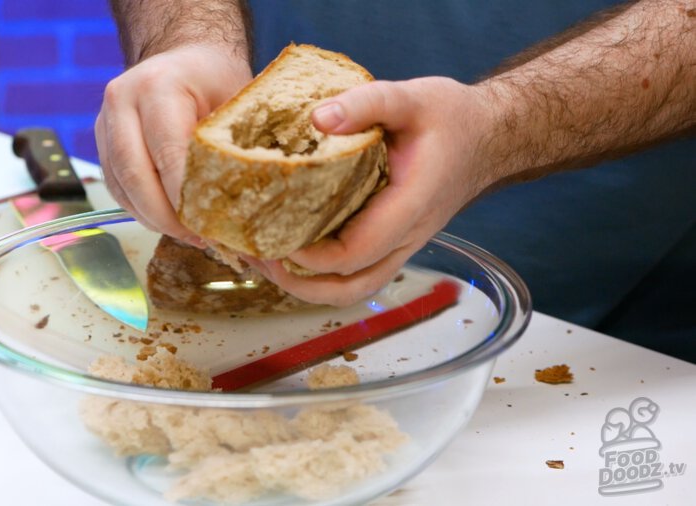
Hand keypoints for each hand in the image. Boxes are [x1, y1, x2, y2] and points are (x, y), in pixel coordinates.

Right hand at [95, 45, 251, 243]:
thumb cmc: (216, 80)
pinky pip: (117, 186)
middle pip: (135, 174)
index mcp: (158, 86)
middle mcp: (122, 100)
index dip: (185, 198)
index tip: (210, 226)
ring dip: (152, 217)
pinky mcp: (102, 140)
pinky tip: (169, 220)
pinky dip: (141, 209)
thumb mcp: (236, 103)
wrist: (185, 57)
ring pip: (121, 185)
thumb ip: (234, 149)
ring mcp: (105, 120)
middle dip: (166, 216)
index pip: (167, 154)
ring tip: (188, 234)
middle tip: (197, 238)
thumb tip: (248, 211)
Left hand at [249, 78, 496, 305]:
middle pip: (350, 288)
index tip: (273, 236)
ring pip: (352, 289)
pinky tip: (288, 248)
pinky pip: (354, 272)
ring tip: (264, 260)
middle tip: (257, 258)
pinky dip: (319, 273)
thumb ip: (367, 102)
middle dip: (299, 284)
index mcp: (410, 207)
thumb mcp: (412, 96)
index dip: (310, 256)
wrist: (486, 136)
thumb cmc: (451, 117)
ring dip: (306, 286)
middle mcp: (406, 237)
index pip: (355, 253)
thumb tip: (317, 119)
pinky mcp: (392, 242)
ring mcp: (401, 245)